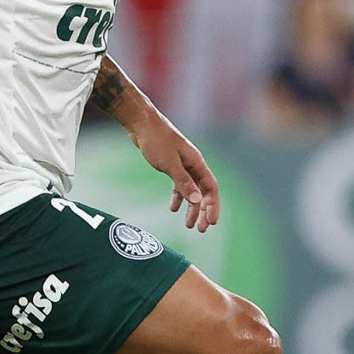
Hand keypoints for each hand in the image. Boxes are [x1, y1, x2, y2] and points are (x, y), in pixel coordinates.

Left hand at [128, 112, 219, 232]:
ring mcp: (182, 165)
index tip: (212, 222)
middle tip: (201, 230)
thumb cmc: (156, 140)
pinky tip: (172, 208)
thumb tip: (197, 201)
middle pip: (203, 192)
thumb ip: (183, 182)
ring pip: (191, 190)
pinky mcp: (170, 165)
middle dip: (203, 211)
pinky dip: (177, 197)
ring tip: (188, 225)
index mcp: (197, 163)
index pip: (211, 188)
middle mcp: (192, 164)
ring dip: (191, 208)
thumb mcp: (169, 164)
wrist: (140, 123)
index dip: (213, 206)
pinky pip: (179, 185)